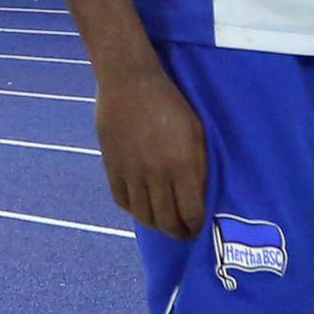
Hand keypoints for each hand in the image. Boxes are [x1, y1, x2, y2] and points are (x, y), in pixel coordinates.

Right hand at [94, 58, 205, 238]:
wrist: (130, 81)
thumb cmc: (171, 103)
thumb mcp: (197, 132)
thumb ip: (199, 166)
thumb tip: (201, 195)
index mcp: (183, 165)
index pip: (191, 212)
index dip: (196, 225)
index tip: (198, 227)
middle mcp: (157, 174)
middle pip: (166, 220)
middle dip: (177, 232)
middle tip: (182, 231)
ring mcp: (132, 172)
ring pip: (143, 215)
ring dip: (155, 224)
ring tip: (161, 222)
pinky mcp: (112, 166)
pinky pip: (121, 200)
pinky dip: (132, 208)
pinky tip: (140, 204)